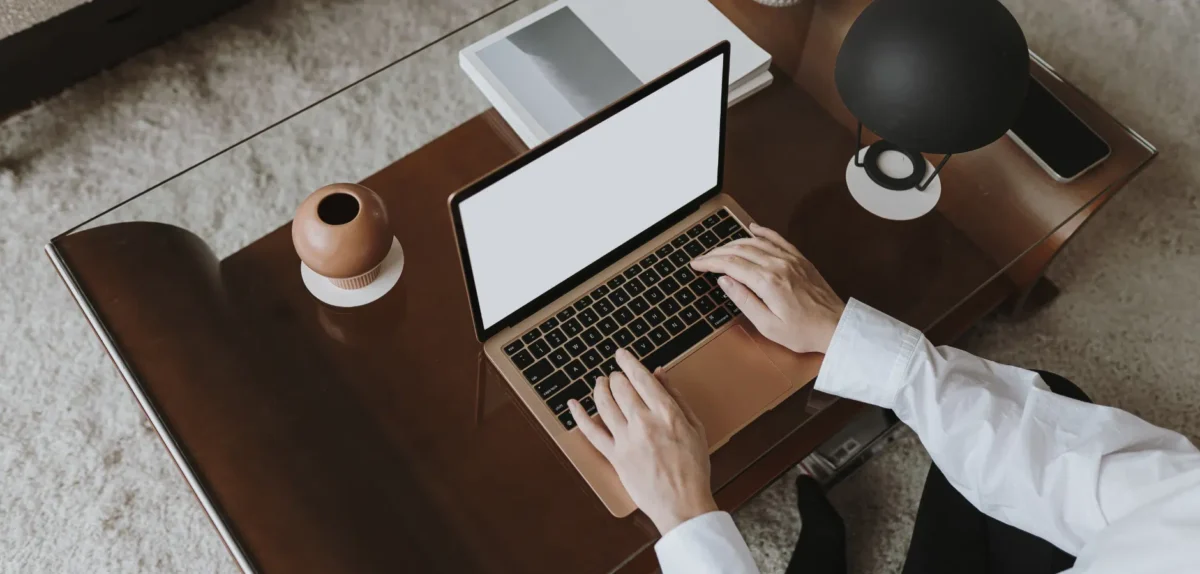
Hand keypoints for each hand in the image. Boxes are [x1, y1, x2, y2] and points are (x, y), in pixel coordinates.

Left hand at [567, 349, 716, 533]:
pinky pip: (591, 433)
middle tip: (615, 375)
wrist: (683, 504)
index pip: (641, 378)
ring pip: (604, 404)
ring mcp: (627, 440)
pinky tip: (573, 405)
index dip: (628, 362)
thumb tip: (660, 374)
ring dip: (599, 388)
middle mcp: (644, 423)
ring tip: (600, 383)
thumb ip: (676, 397)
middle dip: (616, 376)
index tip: (621, 354)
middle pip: (620, 388)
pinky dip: (579, 416)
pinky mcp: (615, 457)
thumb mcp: (695, 427)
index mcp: (666, 413)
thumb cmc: (692, 468)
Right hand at [690, 223, 844, 353]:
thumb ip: (744, 300)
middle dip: (717, 252)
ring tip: (719, 249)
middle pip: (740, 250)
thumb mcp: (767, 325)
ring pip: (755, 242)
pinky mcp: (800, 259)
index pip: (730, 265)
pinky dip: (762, 232)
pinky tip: (752, 228)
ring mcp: (790, 259)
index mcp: (768, 282)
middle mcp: (778, 265)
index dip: (710, 262)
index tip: (696, 264)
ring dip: (734, 243)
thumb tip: (725, 280)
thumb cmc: (802, 332)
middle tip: (703, 258)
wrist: (835, 326)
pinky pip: (777, 239)